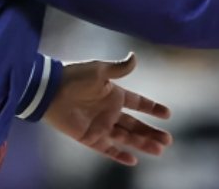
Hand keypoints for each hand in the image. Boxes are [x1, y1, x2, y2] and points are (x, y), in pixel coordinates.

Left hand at [42, 53, 171, 165]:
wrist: (50, 90)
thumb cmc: (74, 76)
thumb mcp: (99, 70)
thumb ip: (119, 68)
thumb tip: (135, 57)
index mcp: (115, 95)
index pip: (139, 103)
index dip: (153, 108)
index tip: (168, 114)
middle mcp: (110, 112)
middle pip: (136, 125)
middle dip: (152, 132)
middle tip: (168, 140)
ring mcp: (101, 126)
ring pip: (127, 138)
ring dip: (143, 143)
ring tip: (159, 150)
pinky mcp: (90, 138)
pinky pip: (107, 149)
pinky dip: (119, 155)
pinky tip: (133, 161)